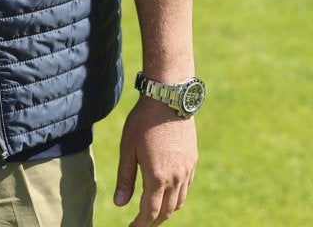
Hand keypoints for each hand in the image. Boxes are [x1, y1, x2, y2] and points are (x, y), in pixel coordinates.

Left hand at [113, 99, 196, 224]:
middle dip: (153, 221)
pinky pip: (186, 188)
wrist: (169, 98)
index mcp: (157, 176)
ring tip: (152, 211)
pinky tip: (166, 193)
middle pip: (167, 211)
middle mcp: (175, 177)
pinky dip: (177, 197)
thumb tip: (119, 204)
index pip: (150, 212)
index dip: (140, 225)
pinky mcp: (192, 161)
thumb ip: (125, 178)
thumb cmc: (143, 121)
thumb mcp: (127, 148)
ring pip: (179, 202)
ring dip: (166, 211)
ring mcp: (187, 170)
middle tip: (140, 223)